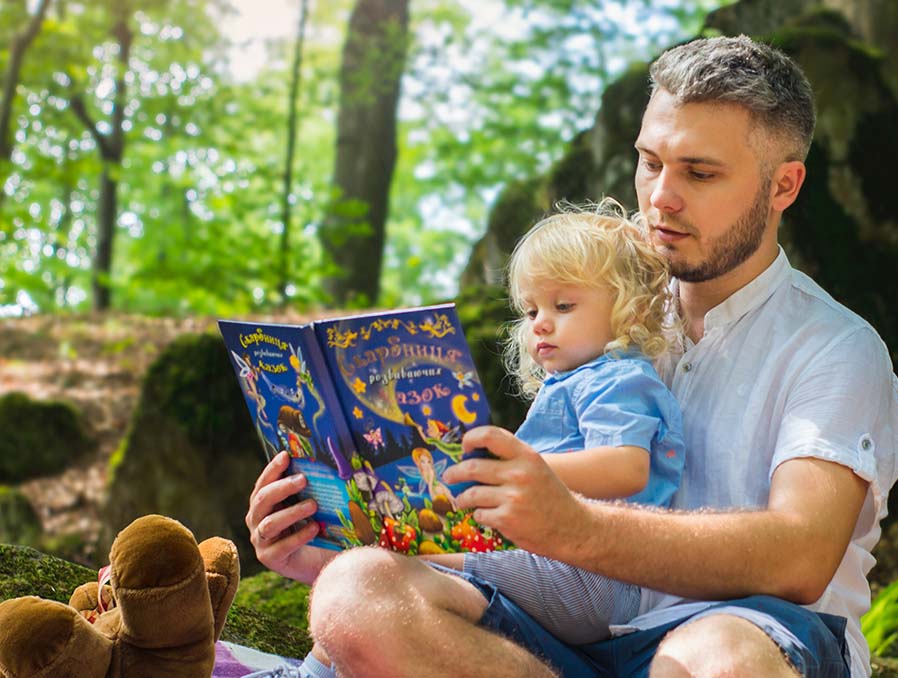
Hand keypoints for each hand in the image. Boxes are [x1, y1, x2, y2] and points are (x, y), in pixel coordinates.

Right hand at [245, 451, 336, 583]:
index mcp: (263, 503)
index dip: (272, 469)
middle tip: (303, 479)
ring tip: (313, 505)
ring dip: (292, 512)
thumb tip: (321, 464)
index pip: (263, 483)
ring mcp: (261, 541)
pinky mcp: (270, 558)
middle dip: (282, 487)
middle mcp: (257, 520)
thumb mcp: (310, 505)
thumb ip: (308, 489)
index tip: (286, 455)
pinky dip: (299, 536)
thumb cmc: (315, 526)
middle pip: (262, 500)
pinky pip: (281, 546)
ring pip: (270, 523)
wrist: (320, 561)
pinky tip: (315, 528)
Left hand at [442, 426, 589, 556]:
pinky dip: (480, 516)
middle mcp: (519, 474)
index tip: (464, 447)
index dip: (471, 438)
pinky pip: (479, 514)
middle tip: (449, 476)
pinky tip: (488, 516)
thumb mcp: (536, 468)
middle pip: (472, 467)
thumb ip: (510, 459)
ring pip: (471, 494)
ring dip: (463, 498)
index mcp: (526, 456)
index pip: (491, 435)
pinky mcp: (507, 520)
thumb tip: (473, 455)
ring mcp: (512, 497)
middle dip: (455, 473)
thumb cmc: (550, 496)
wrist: (573, 528)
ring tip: (463, 500)